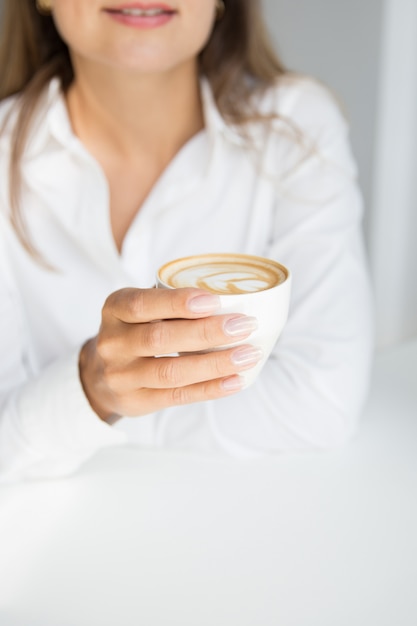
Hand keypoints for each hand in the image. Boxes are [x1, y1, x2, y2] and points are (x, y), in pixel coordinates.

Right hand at [79, 287, 260, 423]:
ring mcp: (122, 376)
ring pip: (171, 372)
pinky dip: (210, 389)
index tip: (215, 300)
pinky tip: (236, 380)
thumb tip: (233, 297)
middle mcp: (113, 343)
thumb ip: (171, 301)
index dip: (178, 303)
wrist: (100, 374)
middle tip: (244, 325)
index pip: (142, 304)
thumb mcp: (139, 309)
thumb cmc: (134, 331)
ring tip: (248, 354)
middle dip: (207, 333)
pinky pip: (177, 396)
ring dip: (215, 363)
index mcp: (114, 310)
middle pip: (160, 339)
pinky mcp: (136, 401)